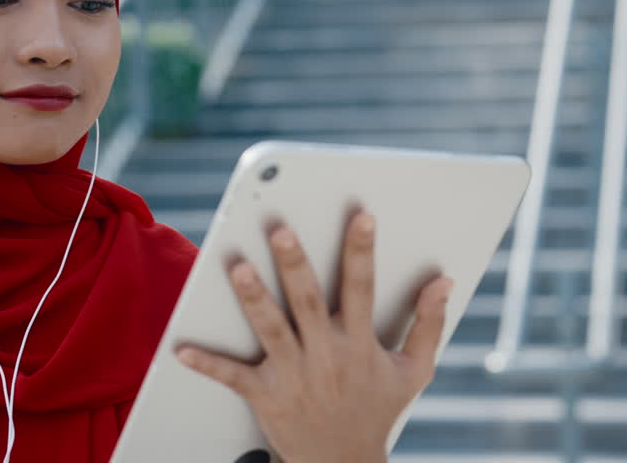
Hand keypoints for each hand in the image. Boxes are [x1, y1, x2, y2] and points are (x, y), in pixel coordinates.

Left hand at [174, 207, 452, 462]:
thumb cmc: (376, 410)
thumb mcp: (413, 372)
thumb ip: (428, 324)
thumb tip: (444, 281)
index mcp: (360, 344)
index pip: (362, 288)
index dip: (362, 251)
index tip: (361, 216)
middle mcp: (326, 356)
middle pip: (308, 302)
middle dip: (295, 265)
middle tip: (280, 229)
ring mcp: (294, 375)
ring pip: (270, 329)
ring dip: (254, 298)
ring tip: (237, 268)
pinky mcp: (266, 395)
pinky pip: (233, 377)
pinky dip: (208, 364)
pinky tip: (182, 348)